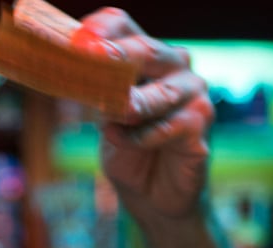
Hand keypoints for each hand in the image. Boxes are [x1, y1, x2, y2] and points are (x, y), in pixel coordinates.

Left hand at [71, 8, 213, 221]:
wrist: (152, 197)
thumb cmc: (129, 151)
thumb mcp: (104, 120)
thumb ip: (96, 98)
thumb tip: (72, 79)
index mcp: (147, 56)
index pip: (123, 26)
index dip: (101, 30)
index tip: (78, 41)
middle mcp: (175, 67)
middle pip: (146, 50)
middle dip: (117, 55)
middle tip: (93, 58)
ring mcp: (193, 95)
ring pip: (159, 93)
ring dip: (131, 104)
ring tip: (113, 114)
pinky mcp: (201, 126)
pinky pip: (167, 128)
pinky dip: (140, 138)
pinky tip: (125, 143)